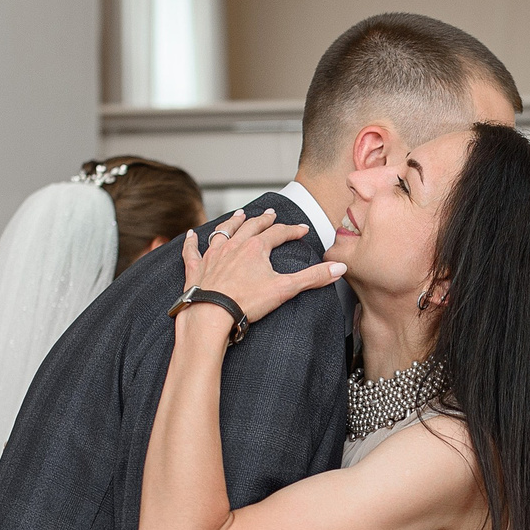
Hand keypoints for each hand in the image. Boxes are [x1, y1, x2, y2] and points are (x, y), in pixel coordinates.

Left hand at [182, 211, 345, 323]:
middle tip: (271, 215)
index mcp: (255, 248)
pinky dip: (191, 242)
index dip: (292, 231)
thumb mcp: (285, 289)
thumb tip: (338, 268)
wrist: (211, 315)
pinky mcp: (196, 268)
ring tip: (240, 214)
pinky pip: (192, 251)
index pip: (278, 234)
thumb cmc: (245, 302)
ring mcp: (213, 255)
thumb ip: (313, 277)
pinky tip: (190, 234)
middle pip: (251, 227)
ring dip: (233, 222)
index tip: (302, 230)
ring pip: (224, 232)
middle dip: (264, 220)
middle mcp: (233, 246)